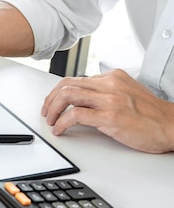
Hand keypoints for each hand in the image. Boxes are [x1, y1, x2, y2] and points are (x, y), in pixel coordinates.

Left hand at [41, 69, 173, 152]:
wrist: (172, 126)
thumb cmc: (150, 115)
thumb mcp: (126, 94)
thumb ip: (105, 93)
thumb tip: (81, 100)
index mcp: (113, 78)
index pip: (75, 79)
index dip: (57, 92)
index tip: (52, 103)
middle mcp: (110, 85)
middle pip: (67, 85)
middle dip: (50, 100)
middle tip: (46, 113)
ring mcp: (110, 100)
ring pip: (67, 96)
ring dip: (53, 110)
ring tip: (51, 121)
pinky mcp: (110, 117)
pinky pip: (75, 115)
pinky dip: (62, 123)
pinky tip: (60, 130)